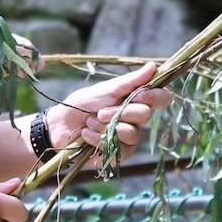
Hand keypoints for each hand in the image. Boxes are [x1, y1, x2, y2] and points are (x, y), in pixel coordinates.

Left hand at [44, 62, 175, 164]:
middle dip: (119, 112)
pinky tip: (87, 136)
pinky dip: (99, 140)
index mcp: (136, 101)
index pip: (162, 99)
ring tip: (90, 123)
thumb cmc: (82, 104)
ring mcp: (129, 138)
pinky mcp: (118, 155)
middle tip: (100, 112)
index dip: (155, 96)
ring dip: (106, 127)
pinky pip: (120, 149)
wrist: (60, 125)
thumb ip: (131, 81)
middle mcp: (136, 120)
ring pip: (132, 133)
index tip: (139, 94)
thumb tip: (153, 66)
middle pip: (145, 115)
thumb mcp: (106, 89)